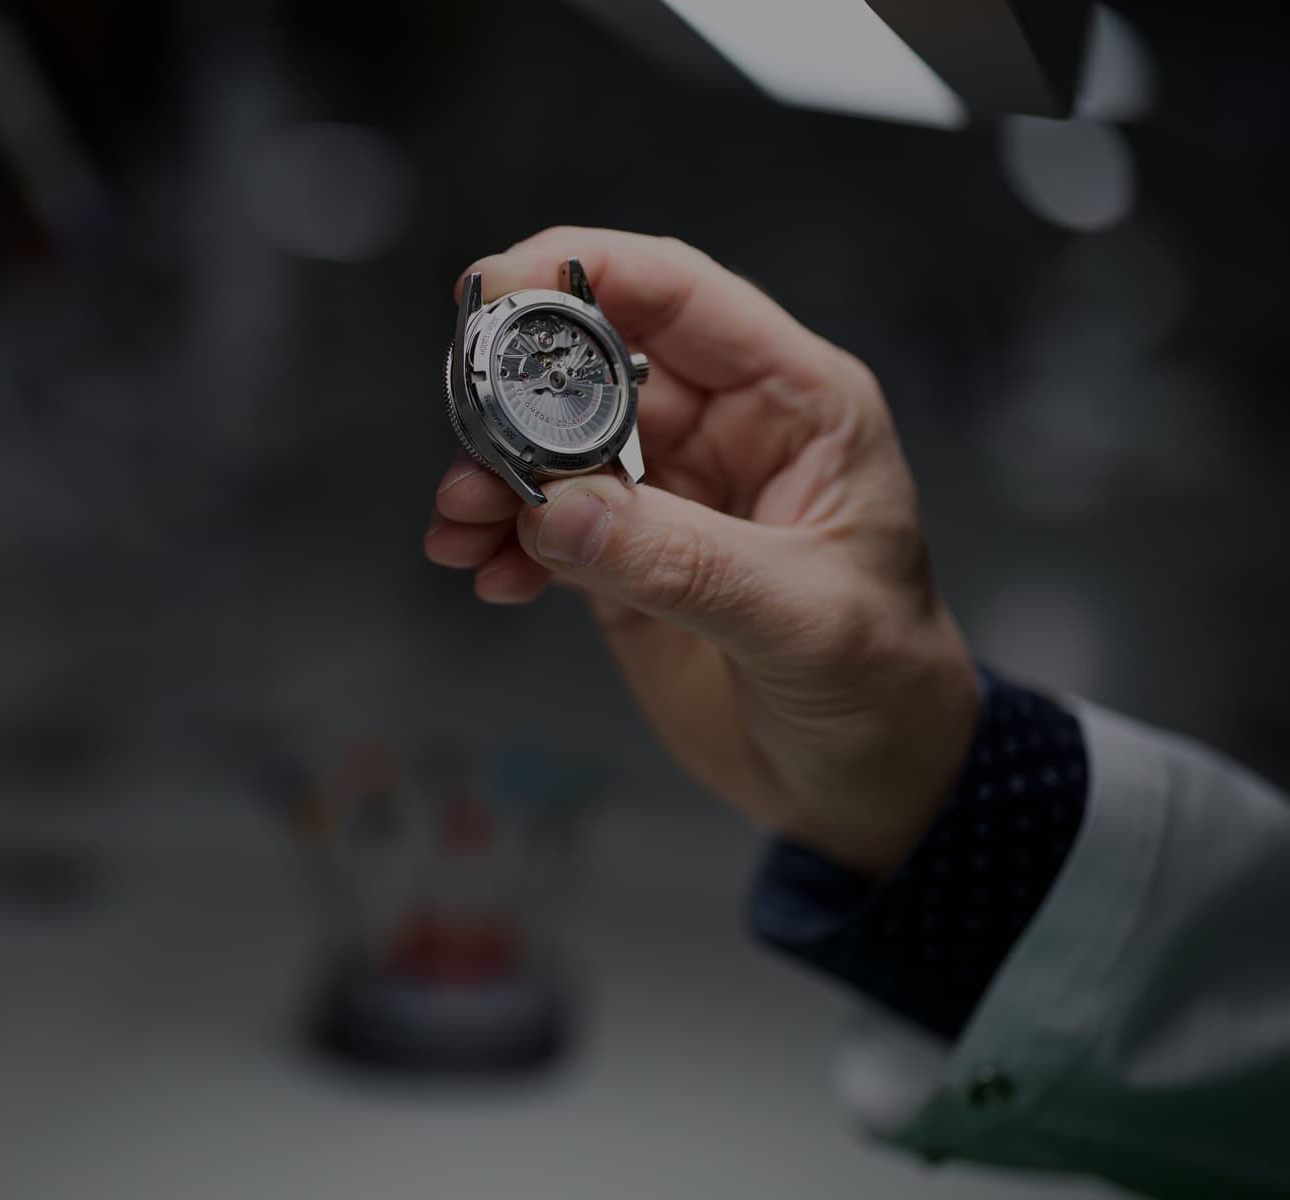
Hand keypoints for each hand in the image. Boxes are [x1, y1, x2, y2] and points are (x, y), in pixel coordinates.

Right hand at [424, 227, 978, 876]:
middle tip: (464, 436)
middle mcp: (722, 430)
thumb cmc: (883, 684)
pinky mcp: (625, 558)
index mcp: (793, 403)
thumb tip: (556, 513)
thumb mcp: (801, 620)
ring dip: (494, 475)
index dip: (584, 273)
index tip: (494, 289)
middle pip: (594, 364)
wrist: (875, 784)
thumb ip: (680, 562)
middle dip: (516, 392)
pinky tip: (484, 574)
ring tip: (457, 524)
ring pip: (553, 447)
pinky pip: (544, 525)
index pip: (678, 296)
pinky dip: (500, 542)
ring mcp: (667, 494)